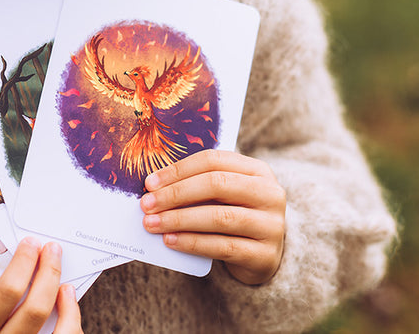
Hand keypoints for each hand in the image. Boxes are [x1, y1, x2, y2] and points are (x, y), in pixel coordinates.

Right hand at [0, 237, 81, 333]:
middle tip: (52, 250)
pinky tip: (67, 305)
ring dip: (67, 306)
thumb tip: (27, 253)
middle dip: (49, 274)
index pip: (8, 291)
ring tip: (66, 284)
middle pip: (35, 311)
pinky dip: (70, 323)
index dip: (24, 263)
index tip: (32, 243)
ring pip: (56, 333)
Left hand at [140, 150, 285, 284]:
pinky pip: (222, 246)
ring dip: (179, 219)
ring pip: (219, 217)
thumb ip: (197, 187)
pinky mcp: (264, 255)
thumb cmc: (235, 217)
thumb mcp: (224, 196)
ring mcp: (271, 225)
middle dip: (176, 193)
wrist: (263, 256)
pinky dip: (192, 242)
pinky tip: (170, 240)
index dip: (179, 170)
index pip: (213, 161)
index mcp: (258, 171)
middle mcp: (270, 194)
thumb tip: (154, 188)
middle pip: (217, 185)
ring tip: (152, 223)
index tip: (150, 183)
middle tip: (147, 204)